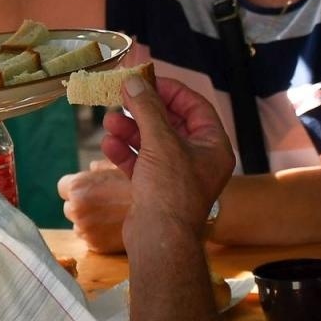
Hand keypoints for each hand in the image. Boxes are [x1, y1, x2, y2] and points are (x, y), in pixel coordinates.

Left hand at [56, 160, 132, 252]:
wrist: (162, 214)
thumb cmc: (141, 184)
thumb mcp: (121, 166)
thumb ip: (101, 167)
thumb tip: (92, 167)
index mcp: (78, 186)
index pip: (62, 187)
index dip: (76, 187)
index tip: (88, 189)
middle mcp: (77, 209)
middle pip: (69, 207)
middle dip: (83, 205)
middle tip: (105, 203)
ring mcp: (86, 230)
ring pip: (79, 225)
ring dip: (90, 222)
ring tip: (113, 216)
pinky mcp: (96, 246)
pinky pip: (92, 240)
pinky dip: (101, 235)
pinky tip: (116, 227)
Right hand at [107, 76, 235, 240]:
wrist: (160, 240)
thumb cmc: (170, 190)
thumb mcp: (160, 142)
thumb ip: (147, 108)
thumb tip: (134, 81)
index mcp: (213, 146)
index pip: (195, 106)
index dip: (170, 90)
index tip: (146, 80)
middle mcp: (198, 158)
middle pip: (170, 123)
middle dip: (143, 111)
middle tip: (121, 97)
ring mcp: (177, 174)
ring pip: (152, 142)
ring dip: (130, 130)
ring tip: (108, 122)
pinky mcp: (157, 188)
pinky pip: (141, 162)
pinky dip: (125, 152)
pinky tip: (108, 145)